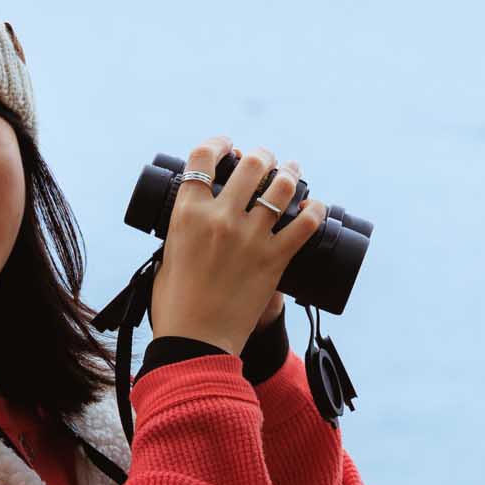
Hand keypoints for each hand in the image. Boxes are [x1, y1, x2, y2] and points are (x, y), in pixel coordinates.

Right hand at [149, 136, 322, 355]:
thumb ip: (184, 231)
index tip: (228, 145)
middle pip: (251, 164)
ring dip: (291, 173)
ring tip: (292, 172)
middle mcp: (220, 219)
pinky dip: (316, 210)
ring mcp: (251, 238)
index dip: (219, 143)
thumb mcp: (168, 255)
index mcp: (187, 214)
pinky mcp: (275, 259)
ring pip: (282, 187)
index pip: (203, 157)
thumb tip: (196, 218)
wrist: (196, 342)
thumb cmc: (175, 305)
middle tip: (266, 161)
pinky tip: (316, 206)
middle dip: (262, 156)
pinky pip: (306, 224)